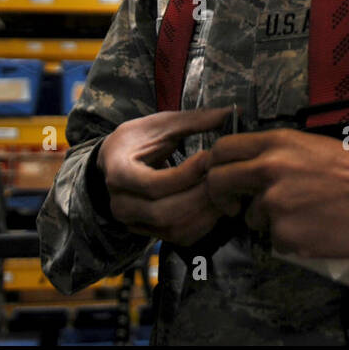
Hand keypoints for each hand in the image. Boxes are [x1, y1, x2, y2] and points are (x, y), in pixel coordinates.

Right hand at [97, 107, 232, 246]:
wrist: (117, 161)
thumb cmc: (139, 139)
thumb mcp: (161, 124)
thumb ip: (193, 120)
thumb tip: (231, 112)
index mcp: (118, 173)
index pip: (153, 184)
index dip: (185, 175)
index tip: (208, 158)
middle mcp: (121, 204)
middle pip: (164, 212)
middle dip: (199, 196)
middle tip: (223, 178)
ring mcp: (134, 222)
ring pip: (173, 229)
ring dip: (205, 213)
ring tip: (226, 192)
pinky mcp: (150, 232)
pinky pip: (179, 237)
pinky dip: (203, 224)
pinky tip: (218, 206)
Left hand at [205, 129, 348, 257]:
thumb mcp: (312, 147)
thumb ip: (279, 155)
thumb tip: (255, 170)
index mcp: (277, 143)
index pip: (222, 148)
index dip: (215, 166)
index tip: (224, 178)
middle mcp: (268, 170)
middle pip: (218, 183)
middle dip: (222, 198)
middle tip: (234, 207)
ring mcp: (274, 204)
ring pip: (252, 218)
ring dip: (270, 221)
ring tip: (304, 216)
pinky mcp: (285, 233)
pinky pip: (277, 239)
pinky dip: (292, 239)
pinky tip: (316, 230)